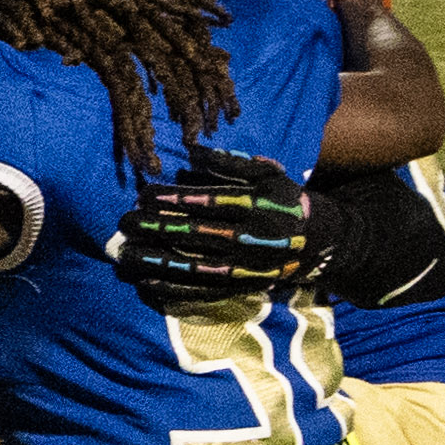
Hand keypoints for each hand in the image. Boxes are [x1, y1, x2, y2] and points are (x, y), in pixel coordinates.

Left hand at [108, 144, 317, 308]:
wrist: (321, 242)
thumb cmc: (285, 200)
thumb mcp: (268, 174)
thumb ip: (230, 164)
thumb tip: (191, 151)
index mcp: (257, 206)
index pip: (207, 202)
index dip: (174, 199)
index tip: (142, 195)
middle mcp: (251, 239)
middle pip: (197, 235)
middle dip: (157, 230)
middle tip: (123, 223)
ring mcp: (247, 267)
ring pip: (196, 267)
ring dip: (157, 263)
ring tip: (123, 257)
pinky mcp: (243, 288)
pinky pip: (205, 293)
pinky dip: (175, 291)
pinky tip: (145, 284)